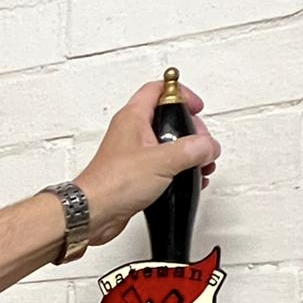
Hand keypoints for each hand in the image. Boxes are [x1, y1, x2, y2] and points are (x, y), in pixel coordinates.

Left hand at [74, 80, 221, 248]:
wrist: (94, 213)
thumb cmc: (113, 184)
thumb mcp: (162, 161)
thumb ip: (191, 150)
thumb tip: (208, 146)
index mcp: (133, 118)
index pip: (158, 89)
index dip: (180, 93)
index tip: (196, 107)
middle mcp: (131, 133)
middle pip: (167, 118)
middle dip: (190, 129)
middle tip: (200, 142)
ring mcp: (132, 155)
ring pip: (166, 144)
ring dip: (187, 153)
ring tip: (200, 163)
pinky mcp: (134, 175)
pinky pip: (162, 165)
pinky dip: (178, 170)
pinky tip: (187, 180)